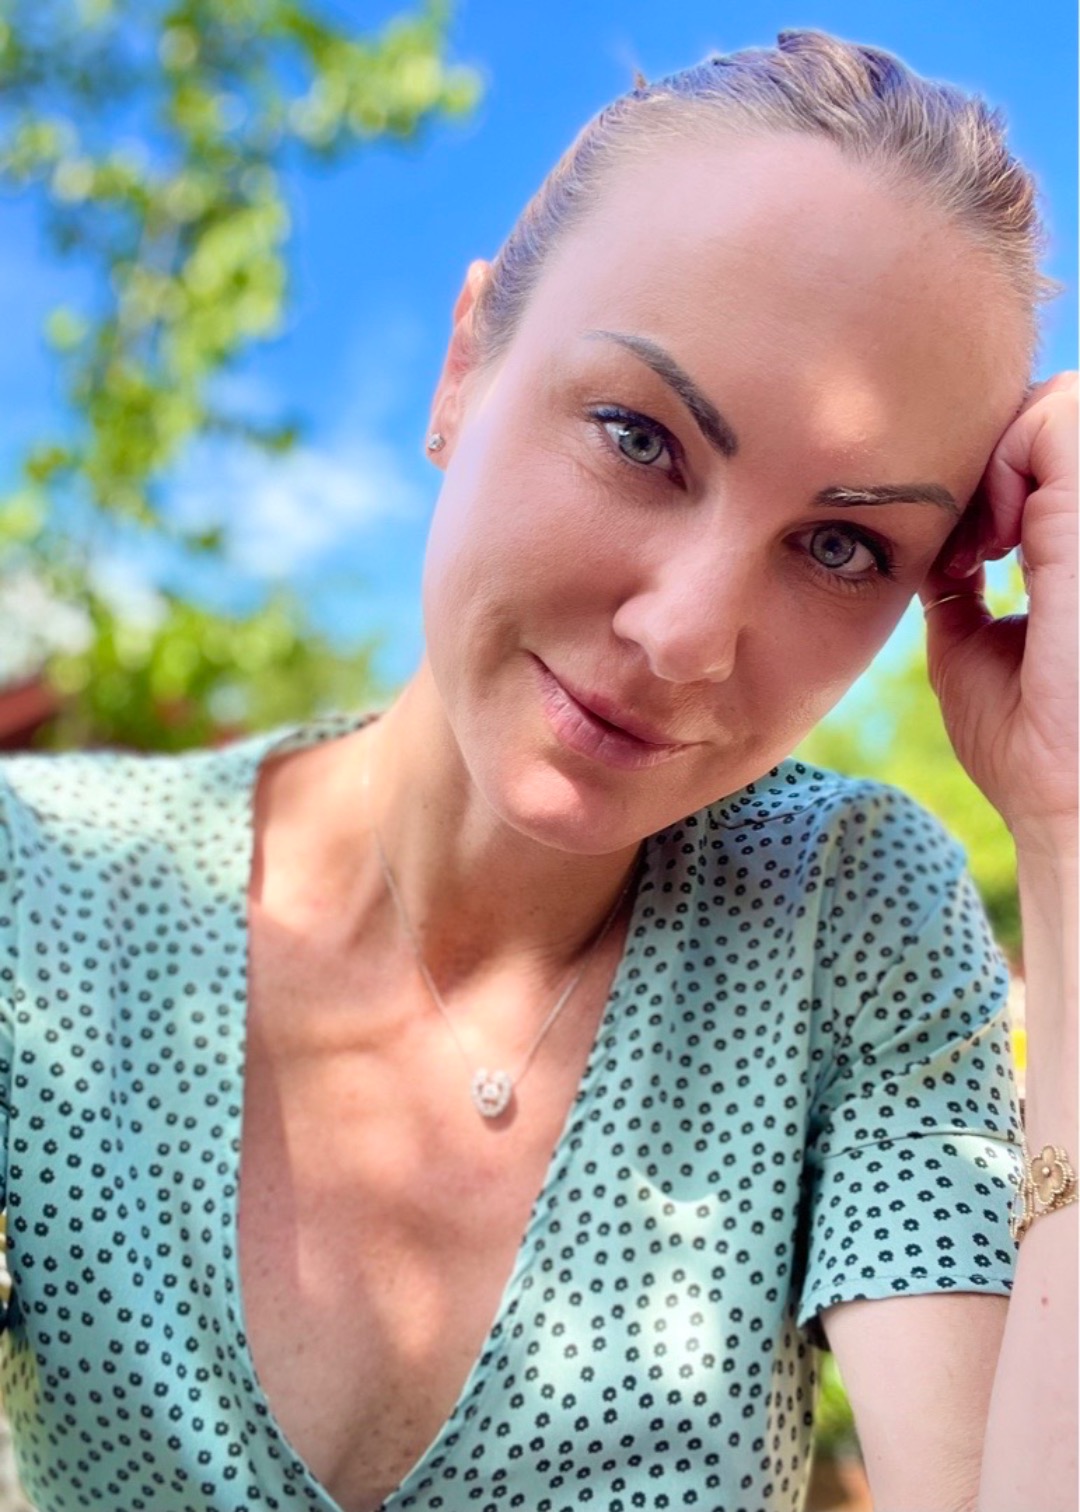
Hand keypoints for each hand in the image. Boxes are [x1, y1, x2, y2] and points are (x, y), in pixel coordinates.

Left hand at [920, 372, 1077, 850]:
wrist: (1067, 800)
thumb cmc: (1030, 743)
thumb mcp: (974, 646)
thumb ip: (963, 590)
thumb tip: (938, 555)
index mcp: (1079, 550)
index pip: (1049, 447)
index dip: (993, 476)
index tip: (962, 554)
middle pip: (1057, 413)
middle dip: (993, 456)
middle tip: (970, 543)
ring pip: (1063, 402)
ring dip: (1003, 456)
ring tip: (984, 545)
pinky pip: (1060, 417)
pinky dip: (1011, 457)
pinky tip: (994, 543)